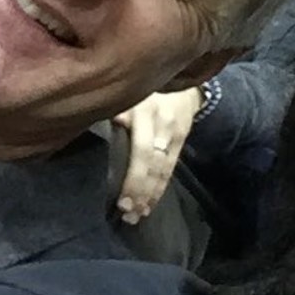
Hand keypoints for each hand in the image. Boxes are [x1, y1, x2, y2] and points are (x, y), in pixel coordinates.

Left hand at [112, 86, 201, 223]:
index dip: (134, 179)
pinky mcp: (182, 138)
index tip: (122, 202)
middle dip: (141, 192)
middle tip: (129, 214)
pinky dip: (161, 186)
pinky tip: (151, 202)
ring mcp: (175, 132)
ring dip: (151, 194)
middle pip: (154, 164)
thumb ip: (116, 111)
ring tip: (139, 214)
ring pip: (164, 169)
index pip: (143, 152)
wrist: (179, 79)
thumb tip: (112, 123)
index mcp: (145, 111)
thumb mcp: (127, 94)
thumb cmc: (141, 89)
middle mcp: (163, 123)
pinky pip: (171, 167)